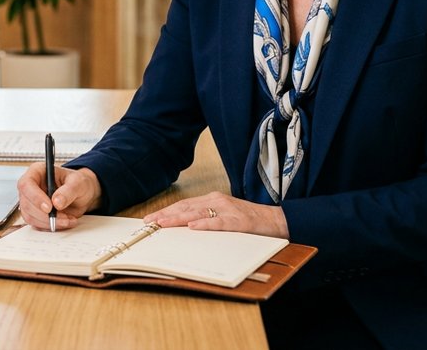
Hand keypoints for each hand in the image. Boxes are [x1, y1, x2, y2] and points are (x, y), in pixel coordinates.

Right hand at [16, 162, 101, 230]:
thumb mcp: (78, 183)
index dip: (35, 197)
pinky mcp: (34, 214)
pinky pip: (37, 224)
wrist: (82, 195)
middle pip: (27, 204)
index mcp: (37, 171)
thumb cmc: (78, 183)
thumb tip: (57, 202)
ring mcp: (31, 202)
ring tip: (68, 219)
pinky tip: (65, 222)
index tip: (49, 207)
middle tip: (64, 217)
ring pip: (30, 217)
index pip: (26, 184)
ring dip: (50, 222)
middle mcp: (31, 186)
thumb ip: (68, 190)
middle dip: (45, 215)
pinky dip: (51, 226)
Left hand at [143, 191, 288, 237]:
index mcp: (213, 200)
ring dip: (178, 219)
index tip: (150, 219)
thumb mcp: (224, 217)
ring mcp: (228, 210)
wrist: (276, 220)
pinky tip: (193, 227)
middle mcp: (218, 201)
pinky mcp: (239, 221)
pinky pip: (219, 223)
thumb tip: (184, 227)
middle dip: (166, 215)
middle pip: (187, 207)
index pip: (184, 205)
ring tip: (163, 224)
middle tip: (150, 223)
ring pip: (198, 213)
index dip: (166, 211)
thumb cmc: (249, 221)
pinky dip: (205, 224)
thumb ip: (206, 218)